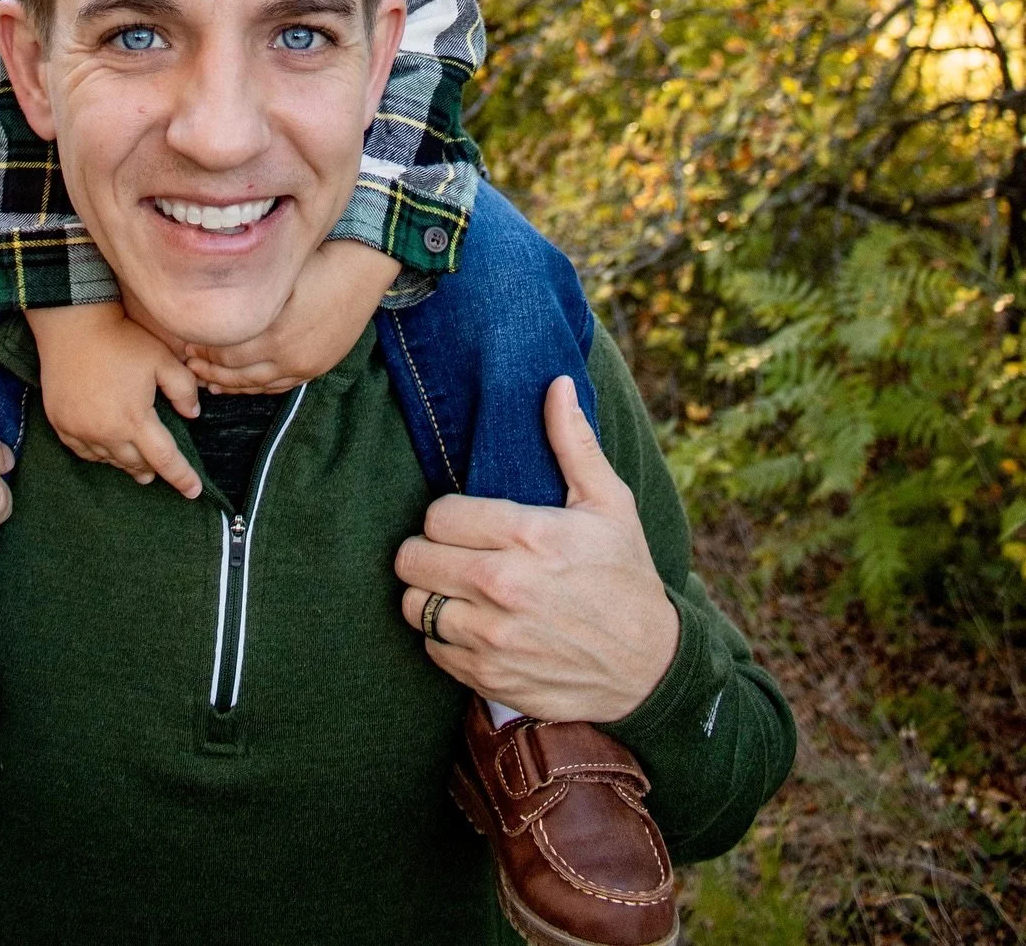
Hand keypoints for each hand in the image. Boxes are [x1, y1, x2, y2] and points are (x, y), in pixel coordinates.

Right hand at [27, 302, 201, 497]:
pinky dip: (99, 453)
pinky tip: (105, 446)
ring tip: (134, 462)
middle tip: (158, 471)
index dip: (182, 477)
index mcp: (135, 419)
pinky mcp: (61, 424)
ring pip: (109, 460)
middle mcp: (106, 432)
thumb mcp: (163, 359)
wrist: (73, 327)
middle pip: (135, 464)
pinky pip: (83, 451)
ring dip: (125, 461)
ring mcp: (80, 430)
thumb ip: (184, 389)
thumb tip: (193, 415)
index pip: (164, 459)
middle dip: (150, 469)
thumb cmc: (121, 340)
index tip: (193, 492)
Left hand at [184, 240, 400, 393]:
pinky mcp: (315, 368)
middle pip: (236, 373)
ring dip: (229, 384)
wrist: (362, 271)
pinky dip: (255, 389)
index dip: (202, 350)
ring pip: (256, 385)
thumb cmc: (316, 263)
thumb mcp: (277, 277)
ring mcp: (303, 365)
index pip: (225, 352)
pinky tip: (240, 385)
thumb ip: (246, 294)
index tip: (185, 343)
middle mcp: (287, 355)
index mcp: (274, 332)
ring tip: (207, 379)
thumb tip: (209, 301)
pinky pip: (278, 387)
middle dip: (209, 370)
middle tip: (189, 364)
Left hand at [395, 377, 680, 723]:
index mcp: (529, 536)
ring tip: (458, 587)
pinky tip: (473, 623)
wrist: (650, 667)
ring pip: (414, 605)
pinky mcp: (488, 679)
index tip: (466, 521)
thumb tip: (557, 383)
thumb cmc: (626, 576)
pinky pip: (432, 648)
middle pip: (413, 558)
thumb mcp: (609, 504)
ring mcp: (493, 638)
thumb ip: (573, 443)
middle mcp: (503, 587)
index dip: (448, 515)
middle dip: (428, 550)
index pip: (438, 515)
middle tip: (452, 551)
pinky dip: (444, 636)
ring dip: (430, 594)